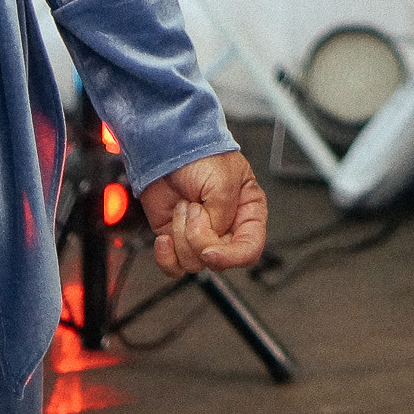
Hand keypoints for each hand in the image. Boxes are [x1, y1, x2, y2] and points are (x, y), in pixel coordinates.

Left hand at [140, 150, 266, 274]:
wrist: (166, 147)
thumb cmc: (201, 154)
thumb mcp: (223, 181)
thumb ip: (224, 216)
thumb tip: (212, 240)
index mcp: (248, 212)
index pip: (249, 249)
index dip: (231, 257)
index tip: (210, 251)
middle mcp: (226, 227)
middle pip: (218, 258)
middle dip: (199, 237)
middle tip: (194, 209)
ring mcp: (200, 235)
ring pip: (194, 262)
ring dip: (182, 234)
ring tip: (183, 206)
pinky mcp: (177, 238)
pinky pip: (174, 267)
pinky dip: (166, 256)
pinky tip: (165, 236)